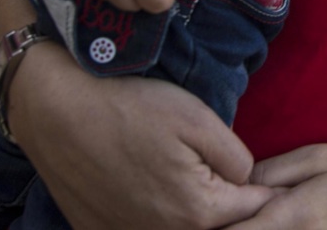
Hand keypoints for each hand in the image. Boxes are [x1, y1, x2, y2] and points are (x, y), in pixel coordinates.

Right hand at [9, 45, 275, 228]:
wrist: (56, 110)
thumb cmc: (131, 107)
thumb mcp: (199, 120)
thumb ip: (237, 160)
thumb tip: (249, 183)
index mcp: (196, 212)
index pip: (253, 209)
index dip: (263, 187)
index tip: (271, 174)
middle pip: (216, 224)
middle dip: (228, 202)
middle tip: (215, 165)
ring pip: (180, 228)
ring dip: (189, 209)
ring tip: (175, 169)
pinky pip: (140, 227)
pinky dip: (152, 213)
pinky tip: (143, 182)